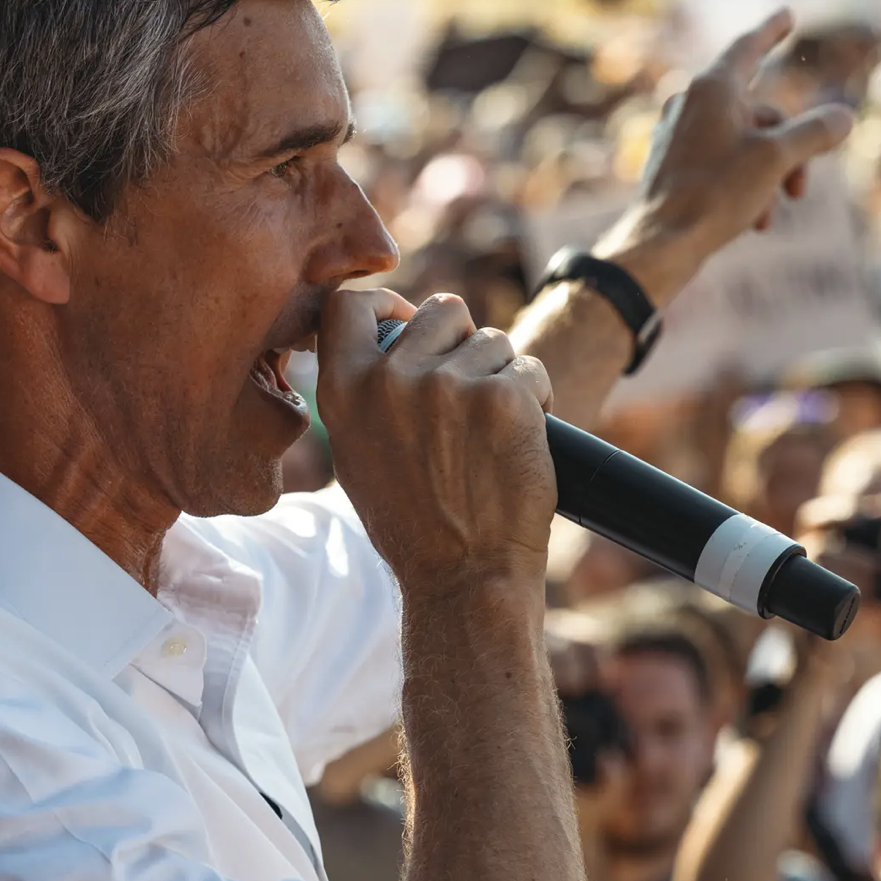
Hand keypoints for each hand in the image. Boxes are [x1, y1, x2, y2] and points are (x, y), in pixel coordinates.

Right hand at [316, 291, 555, 584]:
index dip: (387, 304)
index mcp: (343, 391)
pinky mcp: (504, 396)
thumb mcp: (358, 454)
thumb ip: (366, 391)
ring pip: (493, 340)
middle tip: (472, 392)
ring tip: (494, 431)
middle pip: (443, 310)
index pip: (349, 304)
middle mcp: (391, 379)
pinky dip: (537, 398)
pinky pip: (530, 369)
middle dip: (464, 341)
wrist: (464, 577)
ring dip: (502, 375)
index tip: (408, 322)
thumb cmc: (414, 525)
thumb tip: (391, 333)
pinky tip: (522, 439)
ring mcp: (449, 384)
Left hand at [595, 9, 854, 302]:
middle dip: (790, 150)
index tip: (787, 14)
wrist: (660, 243)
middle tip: (801, 190)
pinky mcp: (674, 164)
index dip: (772, 29)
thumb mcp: (777, 160)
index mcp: (712, 88)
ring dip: (769, 176)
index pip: (749, 46)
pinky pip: (723, 162)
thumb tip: (844, 117)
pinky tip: (752, 220)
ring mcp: (679, 133)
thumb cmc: (714, 195)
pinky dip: (745, 185)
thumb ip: (815, 132)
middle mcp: (691, 102)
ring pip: (744, 142)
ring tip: (769, 214)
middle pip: (760, 112)